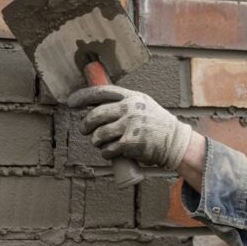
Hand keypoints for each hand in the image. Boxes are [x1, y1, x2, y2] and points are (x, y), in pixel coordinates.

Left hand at [68, 86, 191, 169]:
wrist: (175, 142)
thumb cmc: (157, 125)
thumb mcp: (143, 105)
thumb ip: (124, 104)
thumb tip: (96, 107)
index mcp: (132, 97)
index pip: (101, 92)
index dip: (83, 96)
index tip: (71, 102)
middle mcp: (130, 108)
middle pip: (95, 114)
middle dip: (86, 124)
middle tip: (84, 129)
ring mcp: (130, 125)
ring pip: (99, 134)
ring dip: (96, 141)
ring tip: (100, 143)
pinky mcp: (130, 143)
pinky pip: (108, 149)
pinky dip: (106, 153)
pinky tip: (109, 153)